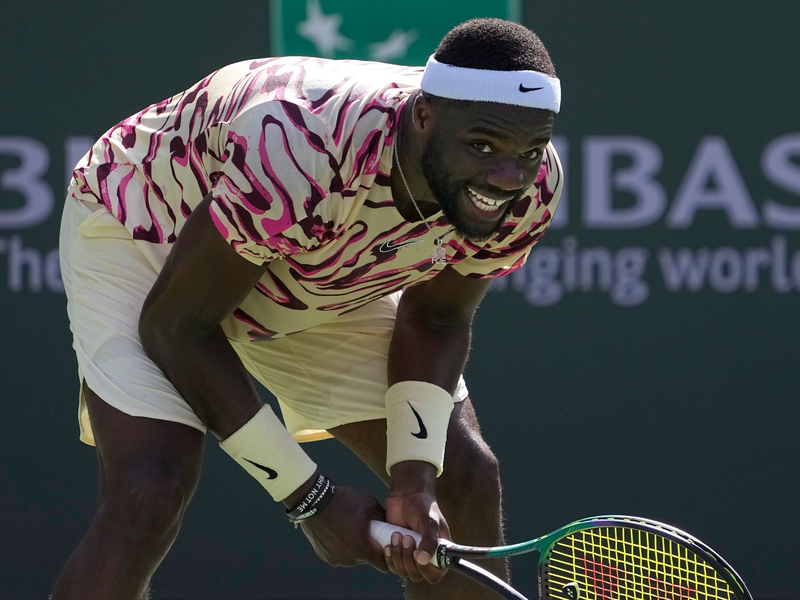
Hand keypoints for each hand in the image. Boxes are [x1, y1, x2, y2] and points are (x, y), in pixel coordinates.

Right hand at [298, 486, 388, 572]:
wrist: (314, 502)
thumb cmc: (345, 503)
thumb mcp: (370, 504)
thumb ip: (382, 518)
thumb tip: (388, 525)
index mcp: (362, 550)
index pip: (383, 565)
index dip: (387, 556)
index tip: (386, 545)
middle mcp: (349, 560)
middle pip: (366, 559)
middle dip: (368, 547)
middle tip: (366, 531)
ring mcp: (334, 559)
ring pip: (351, 557)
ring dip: (353, 547)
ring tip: (349, 528)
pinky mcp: (323, 556)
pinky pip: (338, 554)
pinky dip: (340, 546)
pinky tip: (336, 531)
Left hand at [383, 461, 449, 583]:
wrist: (406, 495)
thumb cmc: (423, 506)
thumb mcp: (430, 522)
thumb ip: (429, 541)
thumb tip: (422, 560)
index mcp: (439, 552)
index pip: (434, 574)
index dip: (426, 570)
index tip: (418, 554)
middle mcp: (425, 557)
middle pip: (416, 575)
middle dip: (408, 559)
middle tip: (407, 537)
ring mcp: (409, 555)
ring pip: (402, 571)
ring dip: (398, 556)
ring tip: (397, 535)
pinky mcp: (396, 551)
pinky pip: (392, 565)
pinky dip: (389, 557)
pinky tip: (388, 544)